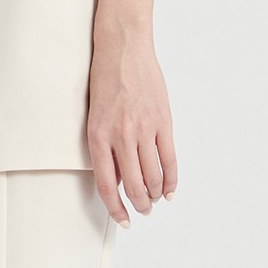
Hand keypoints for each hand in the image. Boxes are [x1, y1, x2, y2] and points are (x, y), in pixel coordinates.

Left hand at [86, 21, 177, 226]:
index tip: (123, 219)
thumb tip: (118, 176)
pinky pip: (170, 159)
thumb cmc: (106, 79)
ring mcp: (144, 129)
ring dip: (156, 195)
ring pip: (154, 177)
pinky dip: (172, 180)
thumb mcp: (95, 115)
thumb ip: (106, 145)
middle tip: (143, 210)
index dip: (116, 208)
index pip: (107, 184)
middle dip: (140, 205)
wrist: (123, 48)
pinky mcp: (163, 122)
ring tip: (155, 200)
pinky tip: (170, 190)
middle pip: (134, 185)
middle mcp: (120, 136)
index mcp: (98, 135)